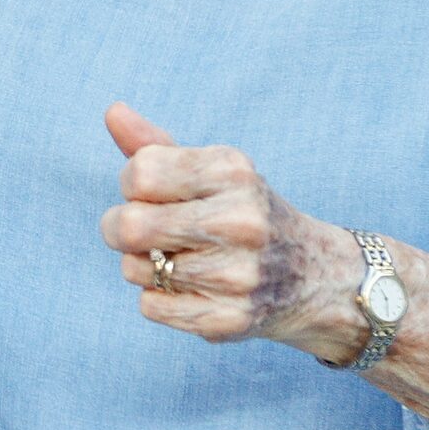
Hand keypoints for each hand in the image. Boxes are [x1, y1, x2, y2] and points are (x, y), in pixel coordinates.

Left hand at [98, 104, 366, 364]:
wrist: (316, 277)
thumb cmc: (243, 213)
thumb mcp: (211, 172)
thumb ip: (155, 145)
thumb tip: (112, 111)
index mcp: (233, 172)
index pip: (138, 173)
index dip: (132, 184)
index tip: (153, 192)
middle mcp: (240, 221)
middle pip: (128, 225)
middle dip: (119, 228)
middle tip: (142, 232)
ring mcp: (237, 274)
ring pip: (133, 268)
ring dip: (142, 266)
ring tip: (181, 260)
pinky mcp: (229, 318)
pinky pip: (149, 306)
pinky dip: (158, 299)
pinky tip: (192, 289)